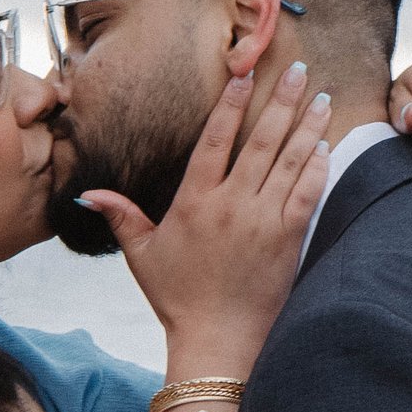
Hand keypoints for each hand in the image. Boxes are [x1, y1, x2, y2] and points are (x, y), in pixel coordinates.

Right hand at [80, 56, 332, 371]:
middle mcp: (229, 205)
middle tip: (300, 72)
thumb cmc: (178, 298)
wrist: (217, 340)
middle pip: (260, 141)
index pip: (214, 140)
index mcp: (193, 202)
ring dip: (308, 126)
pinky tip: (325, 145)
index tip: (246, 76)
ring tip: (323, 98)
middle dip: (282, 102)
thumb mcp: (142, 255)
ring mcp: (261, 221)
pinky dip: (317, 168)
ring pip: (289, 161)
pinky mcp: (287, 240)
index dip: (232, 104)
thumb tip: (85, 194)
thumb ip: (120, 216)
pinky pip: (307, 194)